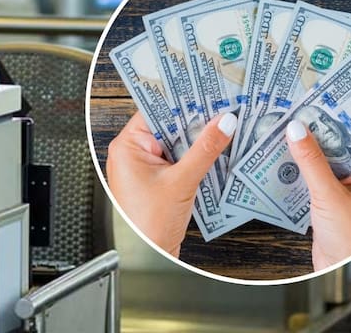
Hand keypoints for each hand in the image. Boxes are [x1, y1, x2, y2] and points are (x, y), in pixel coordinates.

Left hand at [105, 111, 236, 256]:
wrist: (150, 258)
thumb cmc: (149, 225)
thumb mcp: (182, 181)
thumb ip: (204, 150)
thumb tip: (222, 123)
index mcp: (127, 146)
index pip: (154, 112)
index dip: (180, 102)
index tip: (203, 92)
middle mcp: (132, 154)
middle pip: (167, 127)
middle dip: (194, 122)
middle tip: (221, 108)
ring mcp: (145, 168)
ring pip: (176, 144)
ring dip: (197, 141)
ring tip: (223, 128)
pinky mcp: (158, 181)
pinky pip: (178, 160)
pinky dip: (196, 158)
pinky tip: (216, 154)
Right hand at [286, 120, 350, 271]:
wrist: (341, 273)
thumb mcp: (329, 196)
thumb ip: (312, 161)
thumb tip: (297, 130)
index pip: (350, 135)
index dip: (330, 119)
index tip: (309, 103)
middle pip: (331, 146)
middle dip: (309, 134)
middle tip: (287, 114)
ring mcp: (341, 188)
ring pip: (318, 161)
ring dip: (299, 152)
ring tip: (277, 133)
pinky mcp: (325, 199)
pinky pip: (309, 177)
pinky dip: (294, 170)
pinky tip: (278, 161)